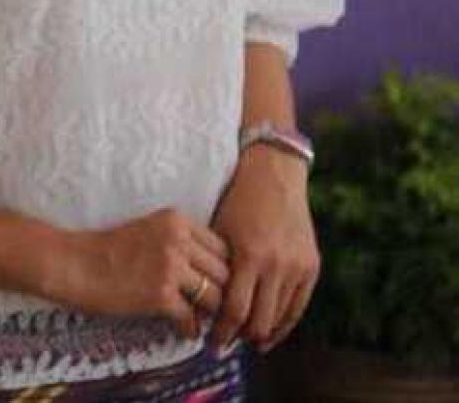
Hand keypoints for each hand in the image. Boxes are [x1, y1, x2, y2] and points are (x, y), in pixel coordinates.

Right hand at [53, 208, 230, 340]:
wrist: (76, 264)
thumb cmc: (109, 249)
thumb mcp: (149, 229)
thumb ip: (179, 241)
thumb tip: (207, 270)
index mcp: (176, 219)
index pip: (222, 246)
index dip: (221, 268)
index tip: (214, 282)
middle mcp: (178, 239)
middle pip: (224, 271)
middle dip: (221, 291)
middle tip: (212, 306)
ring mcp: (170, 266)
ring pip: (215, 296)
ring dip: (209, 312)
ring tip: (200, 319)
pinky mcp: (161, 295)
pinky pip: (191, 318)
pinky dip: (190, 329)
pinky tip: (183, 330)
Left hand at [208, 145, 319, 353]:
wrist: (275, 174)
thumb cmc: (239, 201)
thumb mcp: (220, 232)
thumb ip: (217, 270)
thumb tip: (206, 306)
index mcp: (249, 254)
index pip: (234, 310)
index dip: (222, 332)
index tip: (212, 342)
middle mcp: (276, 264)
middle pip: (258, 322)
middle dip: (239, 337)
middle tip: (226, 343)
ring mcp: (298, 266)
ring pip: (280, 318)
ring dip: (262, 333)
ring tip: (245, 338)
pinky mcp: (312, 266)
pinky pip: (298, 307)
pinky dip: (284, 324)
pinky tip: (270, 332)